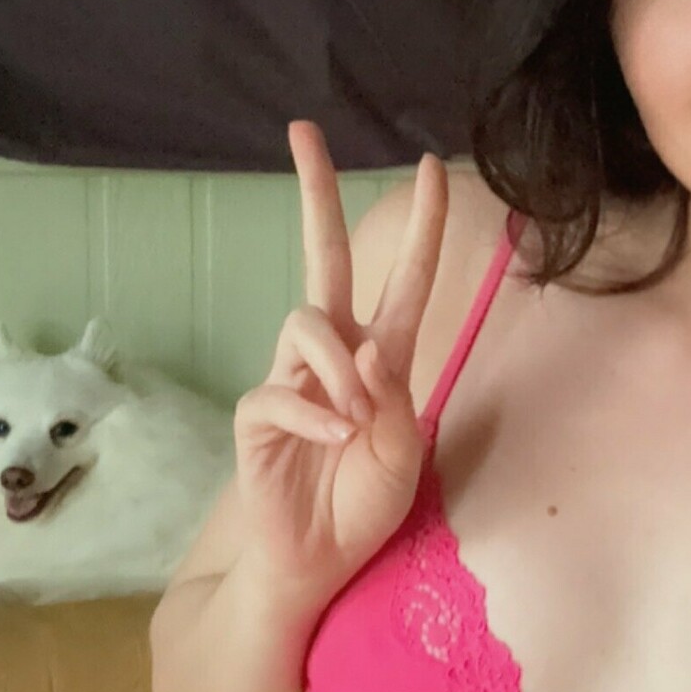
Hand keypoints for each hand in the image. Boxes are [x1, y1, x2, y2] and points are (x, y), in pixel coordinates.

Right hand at [230, 120, 447, 603]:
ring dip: (340, 368)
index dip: (420, 227)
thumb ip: (393, 399)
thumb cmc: (362, 505)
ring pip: (308, 324)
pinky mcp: (259, 415)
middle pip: (322, 258)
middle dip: (316, 193)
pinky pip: (281, 391)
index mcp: (381, 360)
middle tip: (304, 131)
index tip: (432, 166)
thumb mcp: (404, 454)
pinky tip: (335, 441)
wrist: (316, 560)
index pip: (403, 280)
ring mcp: (292, 380)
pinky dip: (314, 414)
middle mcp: (334, 357)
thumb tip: (363, 347)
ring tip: (355, 422)